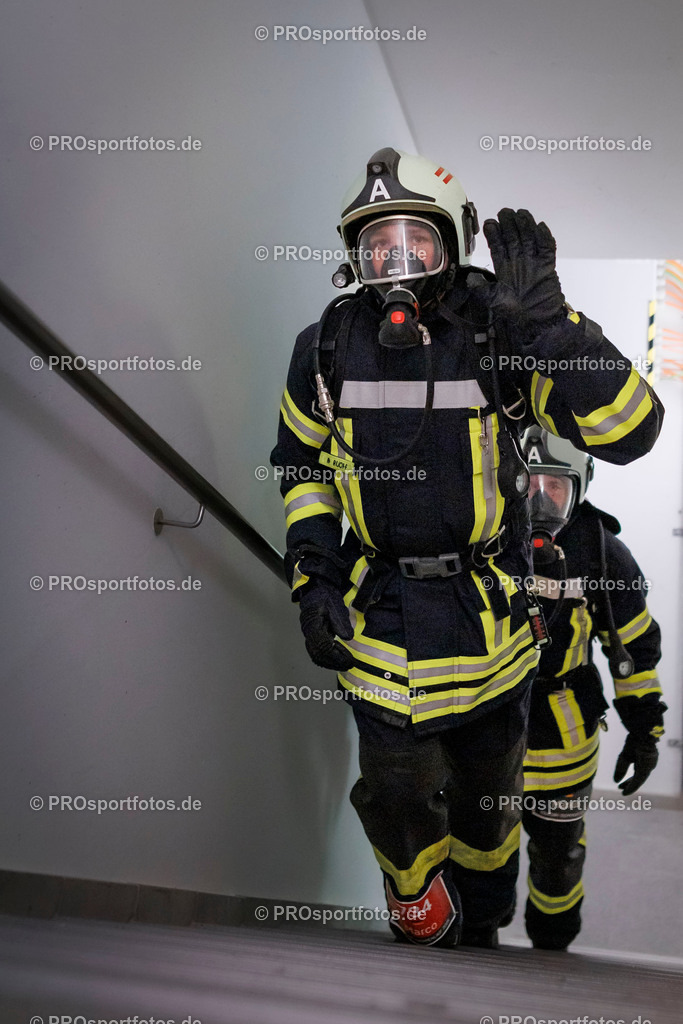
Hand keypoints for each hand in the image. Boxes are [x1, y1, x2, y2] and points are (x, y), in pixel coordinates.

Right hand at [298, 580, 353, 670]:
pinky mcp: (313, 636)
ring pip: (316, 655)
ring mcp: (309, 635)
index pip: (323, 645)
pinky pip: (317, 652)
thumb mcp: (334, 604)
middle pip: (318, 654)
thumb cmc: (324, 595)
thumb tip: (347, 637)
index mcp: (312, 624)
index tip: (349, 659)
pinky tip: (337, 660)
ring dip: (331, 662)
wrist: (315, 590)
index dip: (336, 655)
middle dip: (334, 662)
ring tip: (345, 664)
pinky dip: (327, 659)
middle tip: (349, 664)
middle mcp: (308, 632)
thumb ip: (340, 621)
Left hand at [467, 208, 565, 334]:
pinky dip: (545, 238)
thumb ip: (481, 288)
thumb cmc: (515, 312)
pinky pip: (547, 248)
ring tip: (520, 214)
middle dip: (509, 225)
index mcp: (504, 268)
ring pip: (530, 238)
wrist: (537, 319)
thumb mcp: (493, 300)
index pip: (498, 247)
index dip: (493, 235)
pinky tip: (540, 227)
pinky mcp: (547, 265)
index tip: (489, 223)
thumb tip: (469, 277)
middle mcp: (518, 262)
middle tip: (504, 212)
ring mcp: (533, 262)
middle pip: (514, 238)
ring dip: (525, 226)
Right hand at [613, 733, 658, 795]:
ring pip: (640, 780)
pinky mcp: (647, 768)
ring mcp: (649, 766)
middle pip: (639, 777)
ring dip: (631, 786)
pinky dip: (633, 785)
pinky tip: (626, 790)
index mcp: (644, 760)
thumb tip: (616, 781)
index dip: (629, 779)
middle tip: (621, 788)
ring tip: (623, 792)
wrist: (641, 734)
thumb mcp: (625, 756)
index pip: (637, 773)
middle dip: (630, 783)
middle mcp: (648, 764)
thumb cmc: (633, 741)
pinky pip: (639, 779)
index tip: (620, 785)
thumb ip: (621, 768)